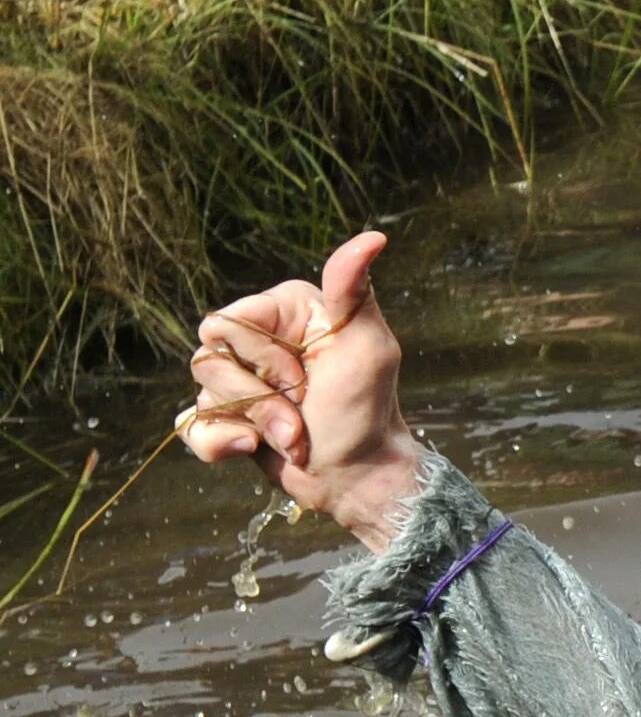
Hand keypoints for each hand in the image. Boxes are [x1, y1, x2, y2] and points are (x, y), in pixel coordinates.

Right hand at [177, 231, 425, 553]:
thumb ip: (354, 293)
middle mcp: (256, 339)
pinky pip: (192, 427)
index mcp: (283, 311)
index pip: (226, 323)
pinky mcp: (229, 417)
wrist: (360, 478)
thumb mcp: (368, 349)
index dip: (259, 358)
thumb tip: (373, 238)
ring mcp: (240, 379)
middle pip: (207, 359)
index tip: (304, 378)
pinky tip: (253, 449)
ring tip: (293, 437)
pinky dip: (221, 445)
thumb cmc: (368, 412)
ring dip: (252, 424)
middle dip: (258, 398)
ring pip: (201, 394)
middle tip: (302, 412)